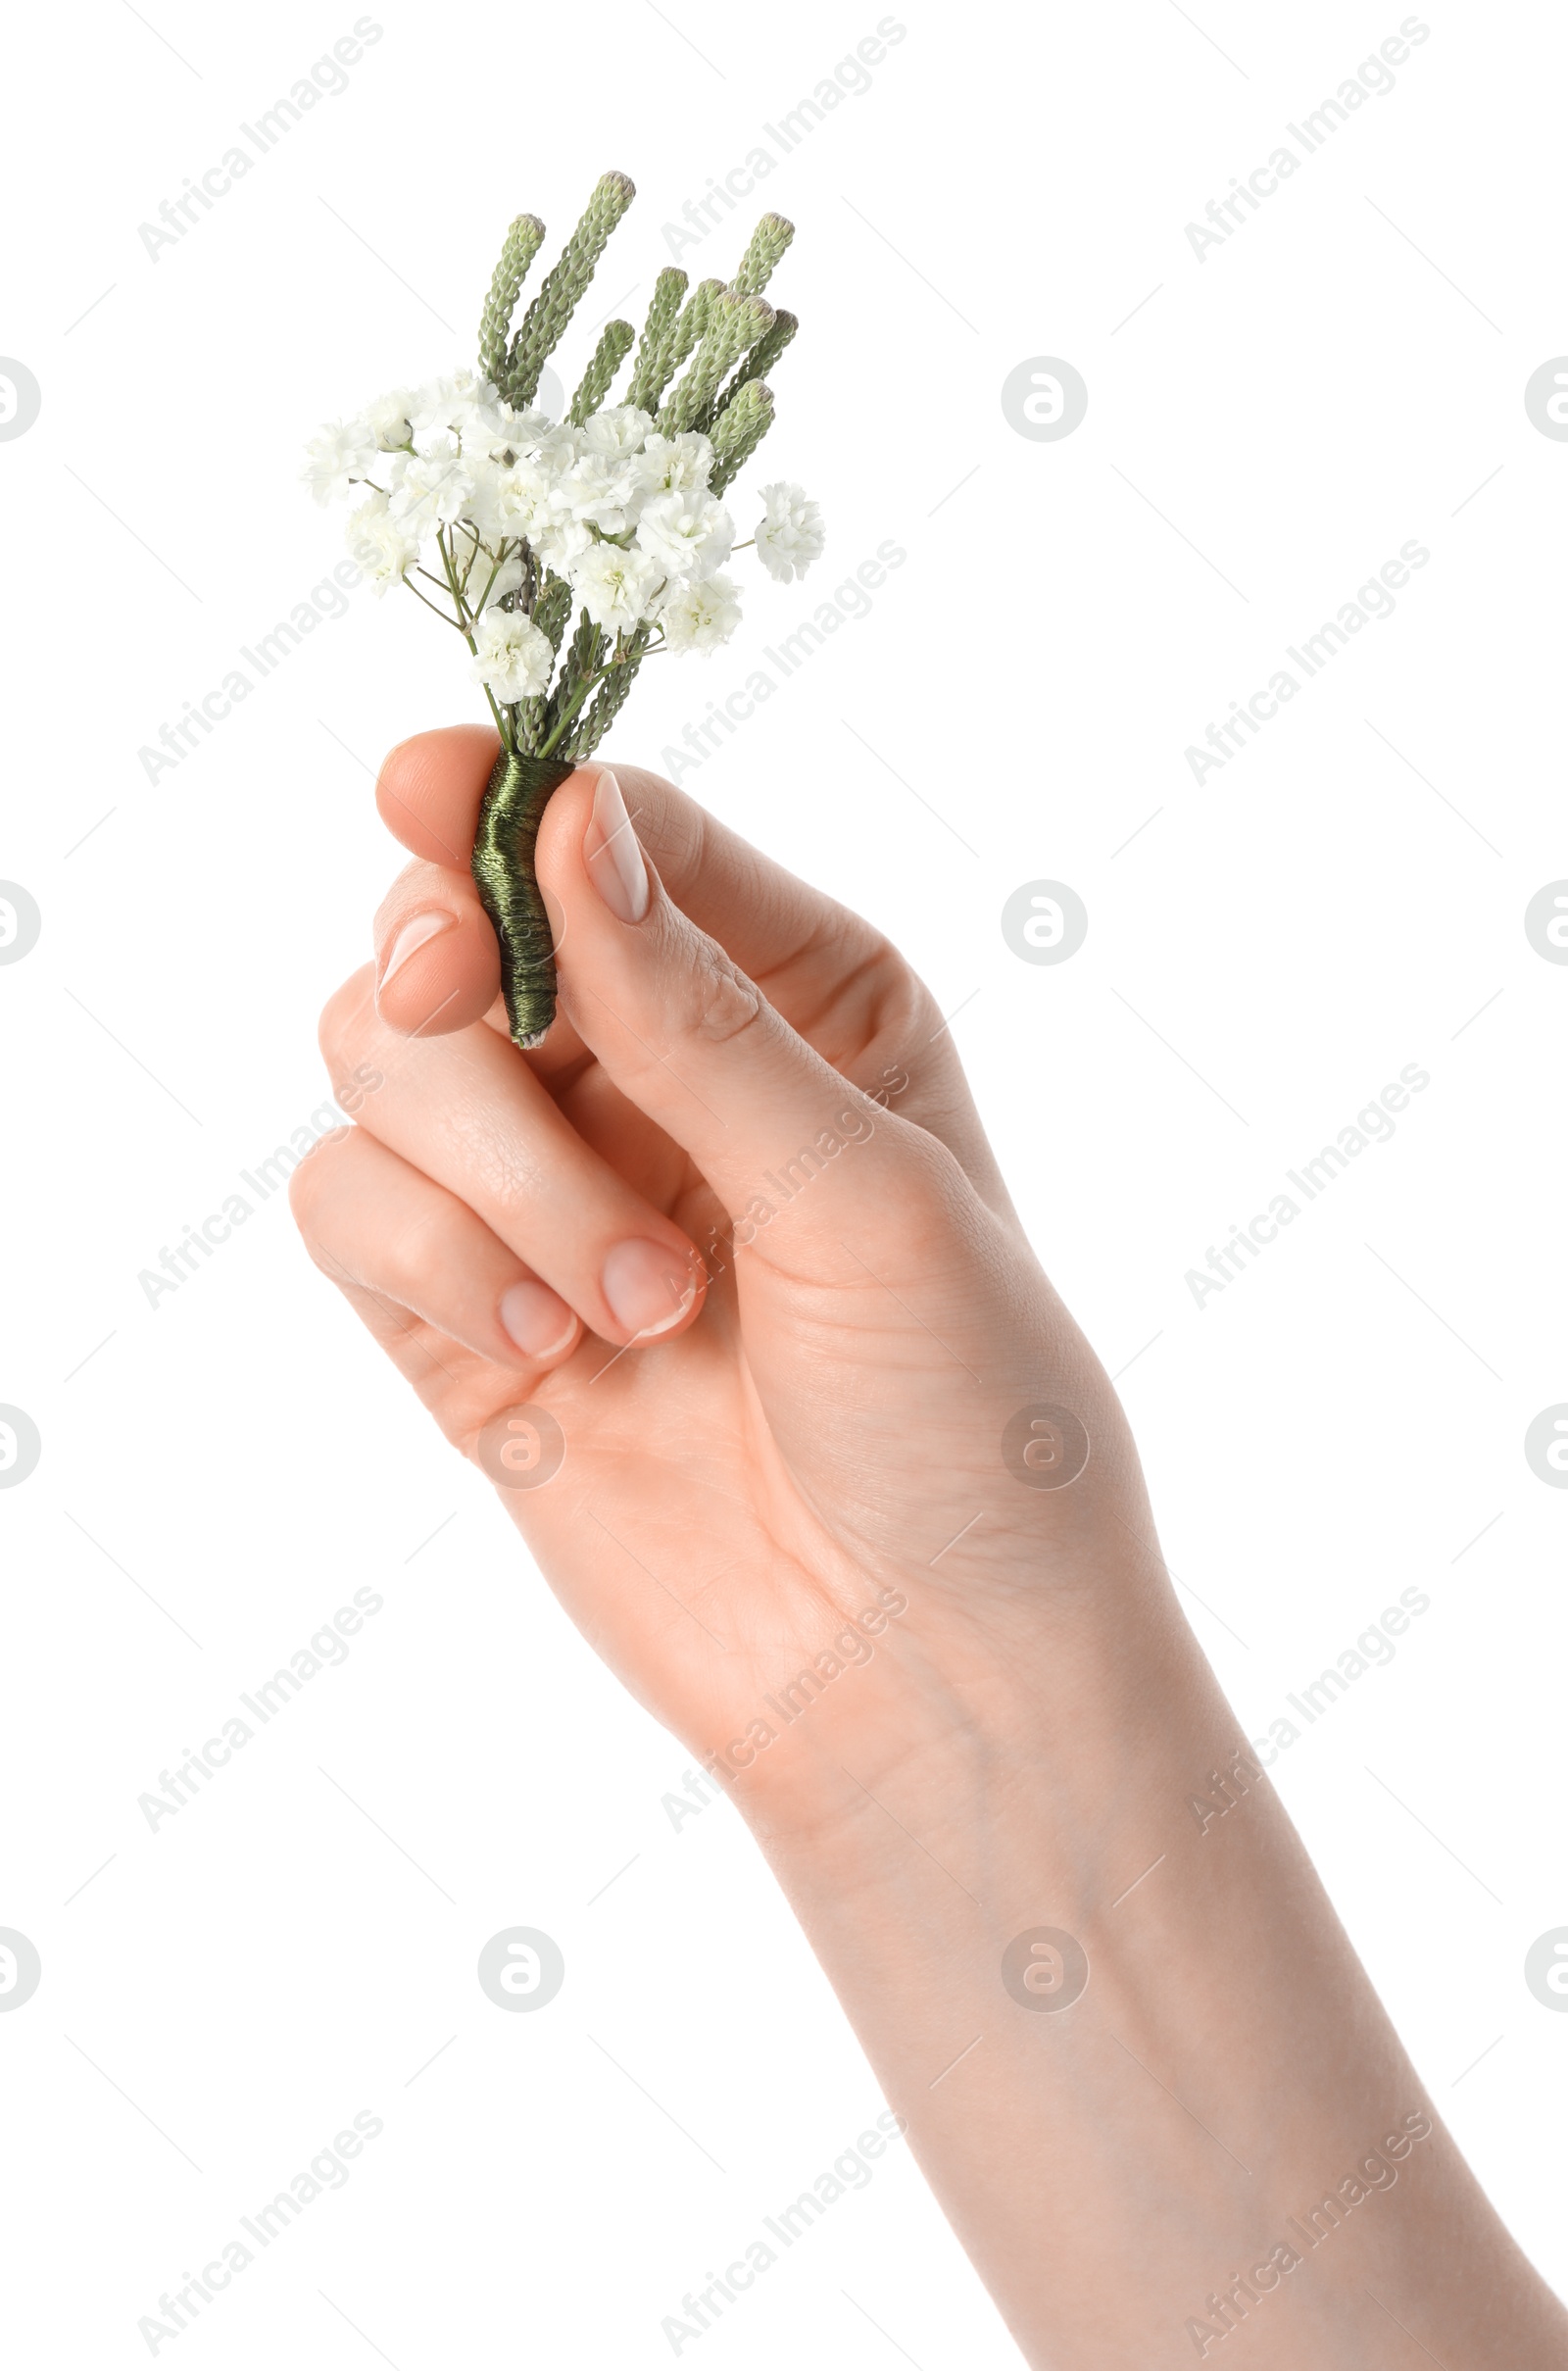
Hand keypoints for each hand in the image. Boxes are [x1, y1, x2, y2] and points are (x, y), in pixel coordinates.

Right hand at [290, 725, 1157, 1815]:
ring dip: (488, 1173)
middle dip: (449, 974)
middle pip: (458, 930)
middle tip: (463, 1012)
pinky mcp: (463, 1316)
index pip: (614, 839)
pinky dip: (425, 1262)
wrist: (927, 1678)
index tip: (426, 793)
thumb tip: (564, 815)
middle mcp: (660, 1075)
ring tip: (630, 1311)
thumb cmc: (969, 1419)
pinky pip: (347, 1208)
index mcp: (795, 1000)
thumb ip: (697, 1016)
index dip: (505, 802)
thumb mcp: (864, 1192)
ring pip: (381, 1063)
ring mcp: (550, 1193)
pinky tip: (544, 1353)